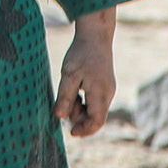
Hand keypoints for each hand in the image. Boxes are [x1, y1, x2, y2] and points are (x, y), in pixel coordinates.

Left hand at [54, 7, 116, 137]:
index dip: (85, 130)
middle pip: (96, 117)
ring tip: (71, 93)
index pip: (97, 121)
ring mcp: (108, 89)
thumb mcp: (69, 74)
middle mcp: (108, 94)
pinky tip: (76, 89)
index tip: (71, 132)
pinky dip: (85, 101)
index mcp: (100, 93)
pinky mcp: (105, 85)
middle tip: (66, 105)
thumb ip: (65, 97)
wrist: (96, 35)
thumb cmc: (82, 53)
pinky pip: (96, 101)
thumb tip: (59, 117)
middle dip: (79, 117)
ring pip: (95, 109)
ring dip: (81, 109)